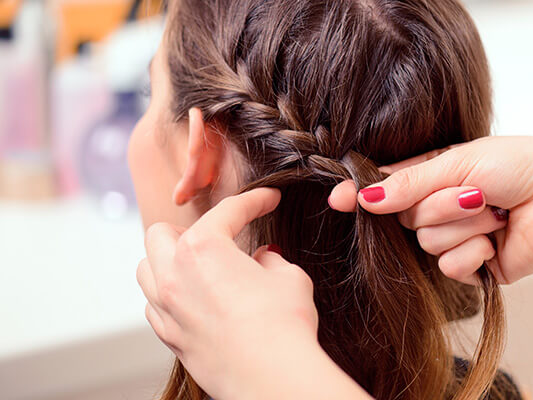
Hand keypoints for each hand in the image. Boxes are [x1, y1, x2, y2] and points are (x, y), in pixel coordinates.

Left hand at [136, 188, 321, 399]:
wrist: (271, 376)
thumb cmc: (282, 324)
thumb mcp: (290, 278)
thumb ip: (272, 261)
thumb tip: (264, 259)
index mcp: (203, 248)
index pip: (227, 211)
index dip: (254, 201)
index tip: (268, 200)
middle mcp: (174, 275)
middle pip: (160, 233)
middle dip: (189, 228)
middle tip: (219, 235)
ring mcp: (166, 309)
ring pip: (147, 269)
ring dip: (168, 261)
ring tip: (197, 265)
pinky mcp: (170, 338)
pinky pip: (154, 306)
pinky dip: (169, 295)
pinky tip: (194, 299)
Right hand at [329, 136, 532, 284]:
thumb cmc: (518, 166)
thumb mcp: (457, 163)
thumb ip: (408, 184)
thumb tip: (363, 198)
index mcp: (436, 175)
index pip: (387, 187)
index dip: (360, 193)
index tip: (335, 199)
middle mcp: (442, 206)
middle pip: (406, 217)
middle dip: (440, 205)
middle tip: (475, 192)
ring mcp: (457, 236)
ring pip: (427, 243)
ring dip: (463, 225)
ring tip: (496, 212)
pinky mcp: (474, 265)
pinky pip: (449, 267)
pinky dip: (473, 251)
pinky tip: (497, 241)